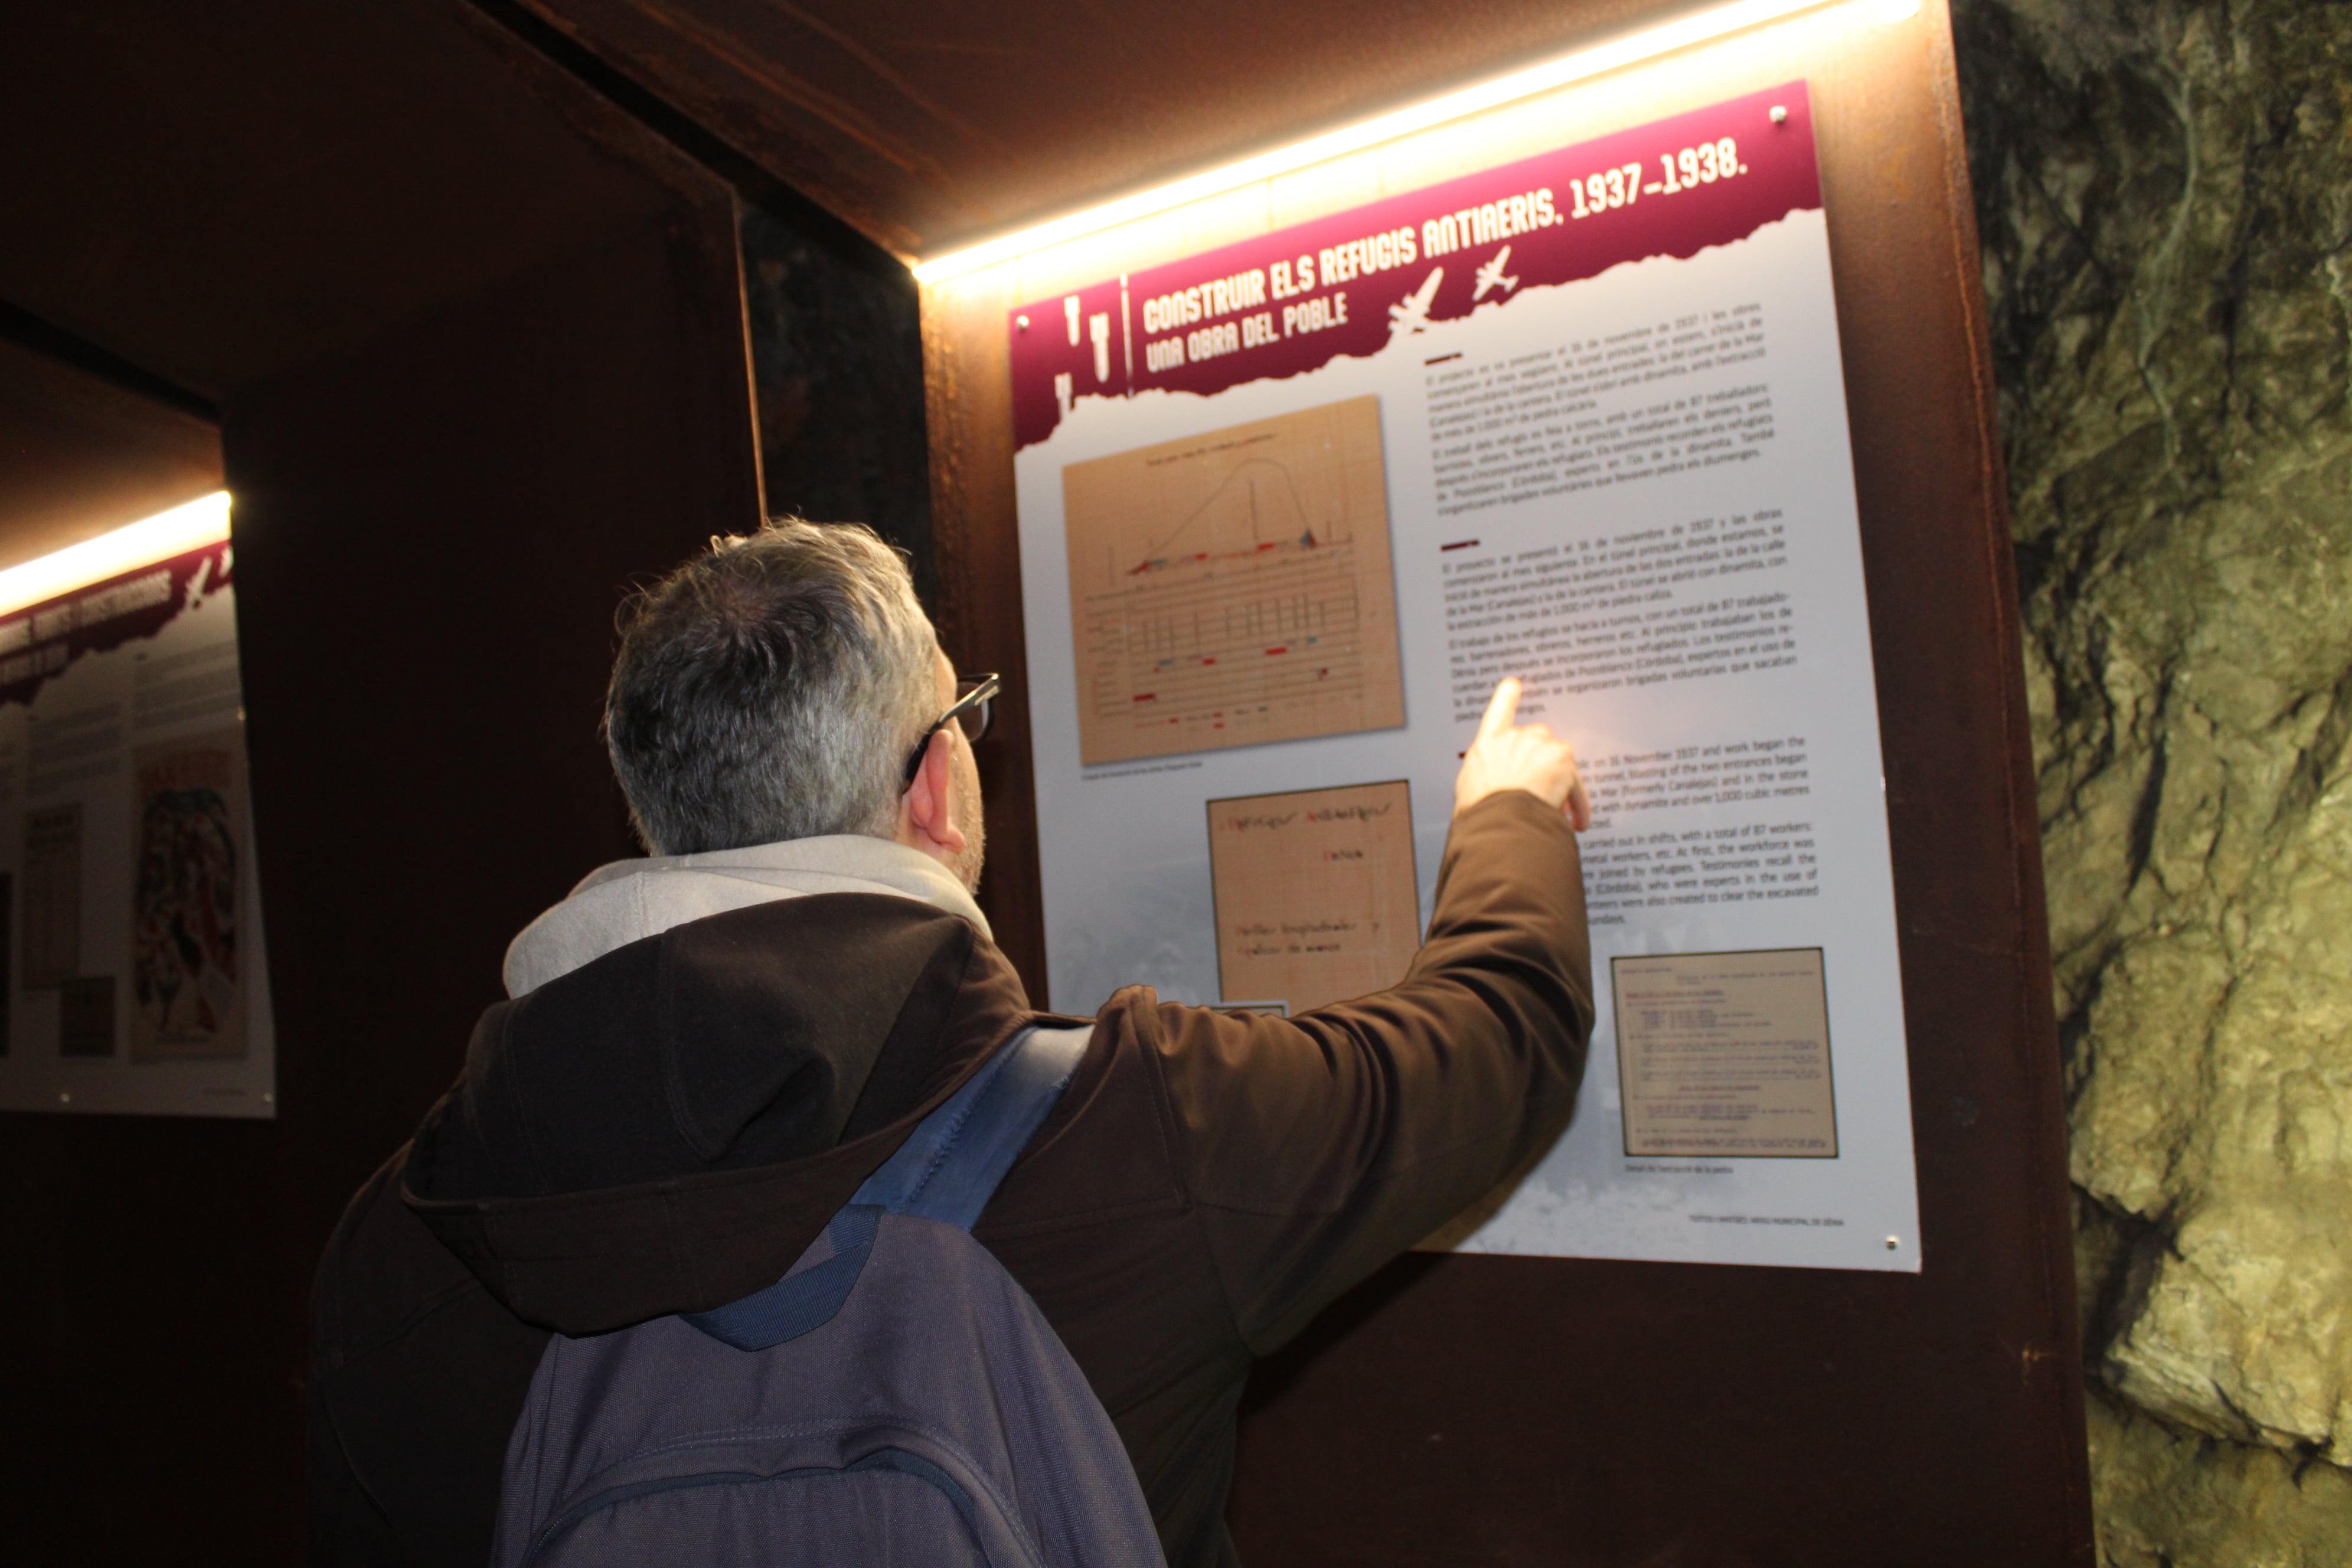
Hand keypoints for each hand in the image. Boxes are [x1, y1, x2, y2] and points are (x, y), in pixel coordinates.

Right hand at [1453, 677, 1590, 829]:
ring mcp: (1542, 747)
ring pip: (1561, 762)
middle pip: (1539, 739)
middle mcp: (1516, 738)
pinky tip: (1578, 822)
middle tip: (1541, 792)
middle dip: (1542, 763)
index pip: (1499, 709)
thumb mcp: (1470, 787)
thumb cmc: (1479, 813)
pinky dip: (1579, 805)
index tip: (1515, 683)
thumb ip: (1486, 775)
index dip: (1508, 695)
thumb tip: (1496, 784)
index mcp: (1489, 743)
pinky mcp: (1564, 763)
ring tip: (1560, 814)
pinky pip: (1577, 786)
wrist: (1498, 822)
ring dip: (1562, 785)